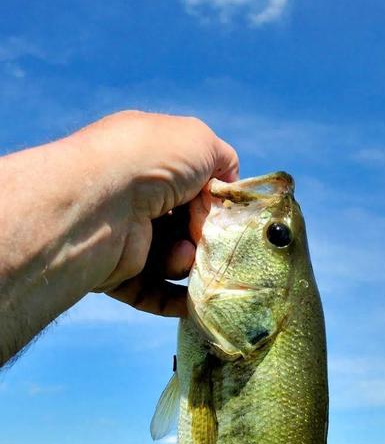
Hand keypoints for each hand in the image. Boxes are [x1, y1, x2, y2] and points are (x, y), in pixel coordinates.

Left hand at [87, 110, 238, 316]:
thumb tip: (222, 189)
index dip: (213, 198)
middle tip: (206, 237)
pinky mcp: (116, 273)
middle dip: (204, 235)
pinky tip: (194, 302)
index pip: (191, 182)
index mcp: (146, 158)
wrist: (101, 202)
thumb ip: (221, 159)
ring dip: (188, 263)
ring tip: (184, 257)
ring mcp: (123, 235)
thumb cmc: (152, 162)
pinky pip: (153, 292)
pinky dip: (176, 300)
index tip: (224, 209)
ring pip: (173, 260)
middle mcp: (132, 195)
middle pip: (185, 225)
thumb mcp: (199, 141)